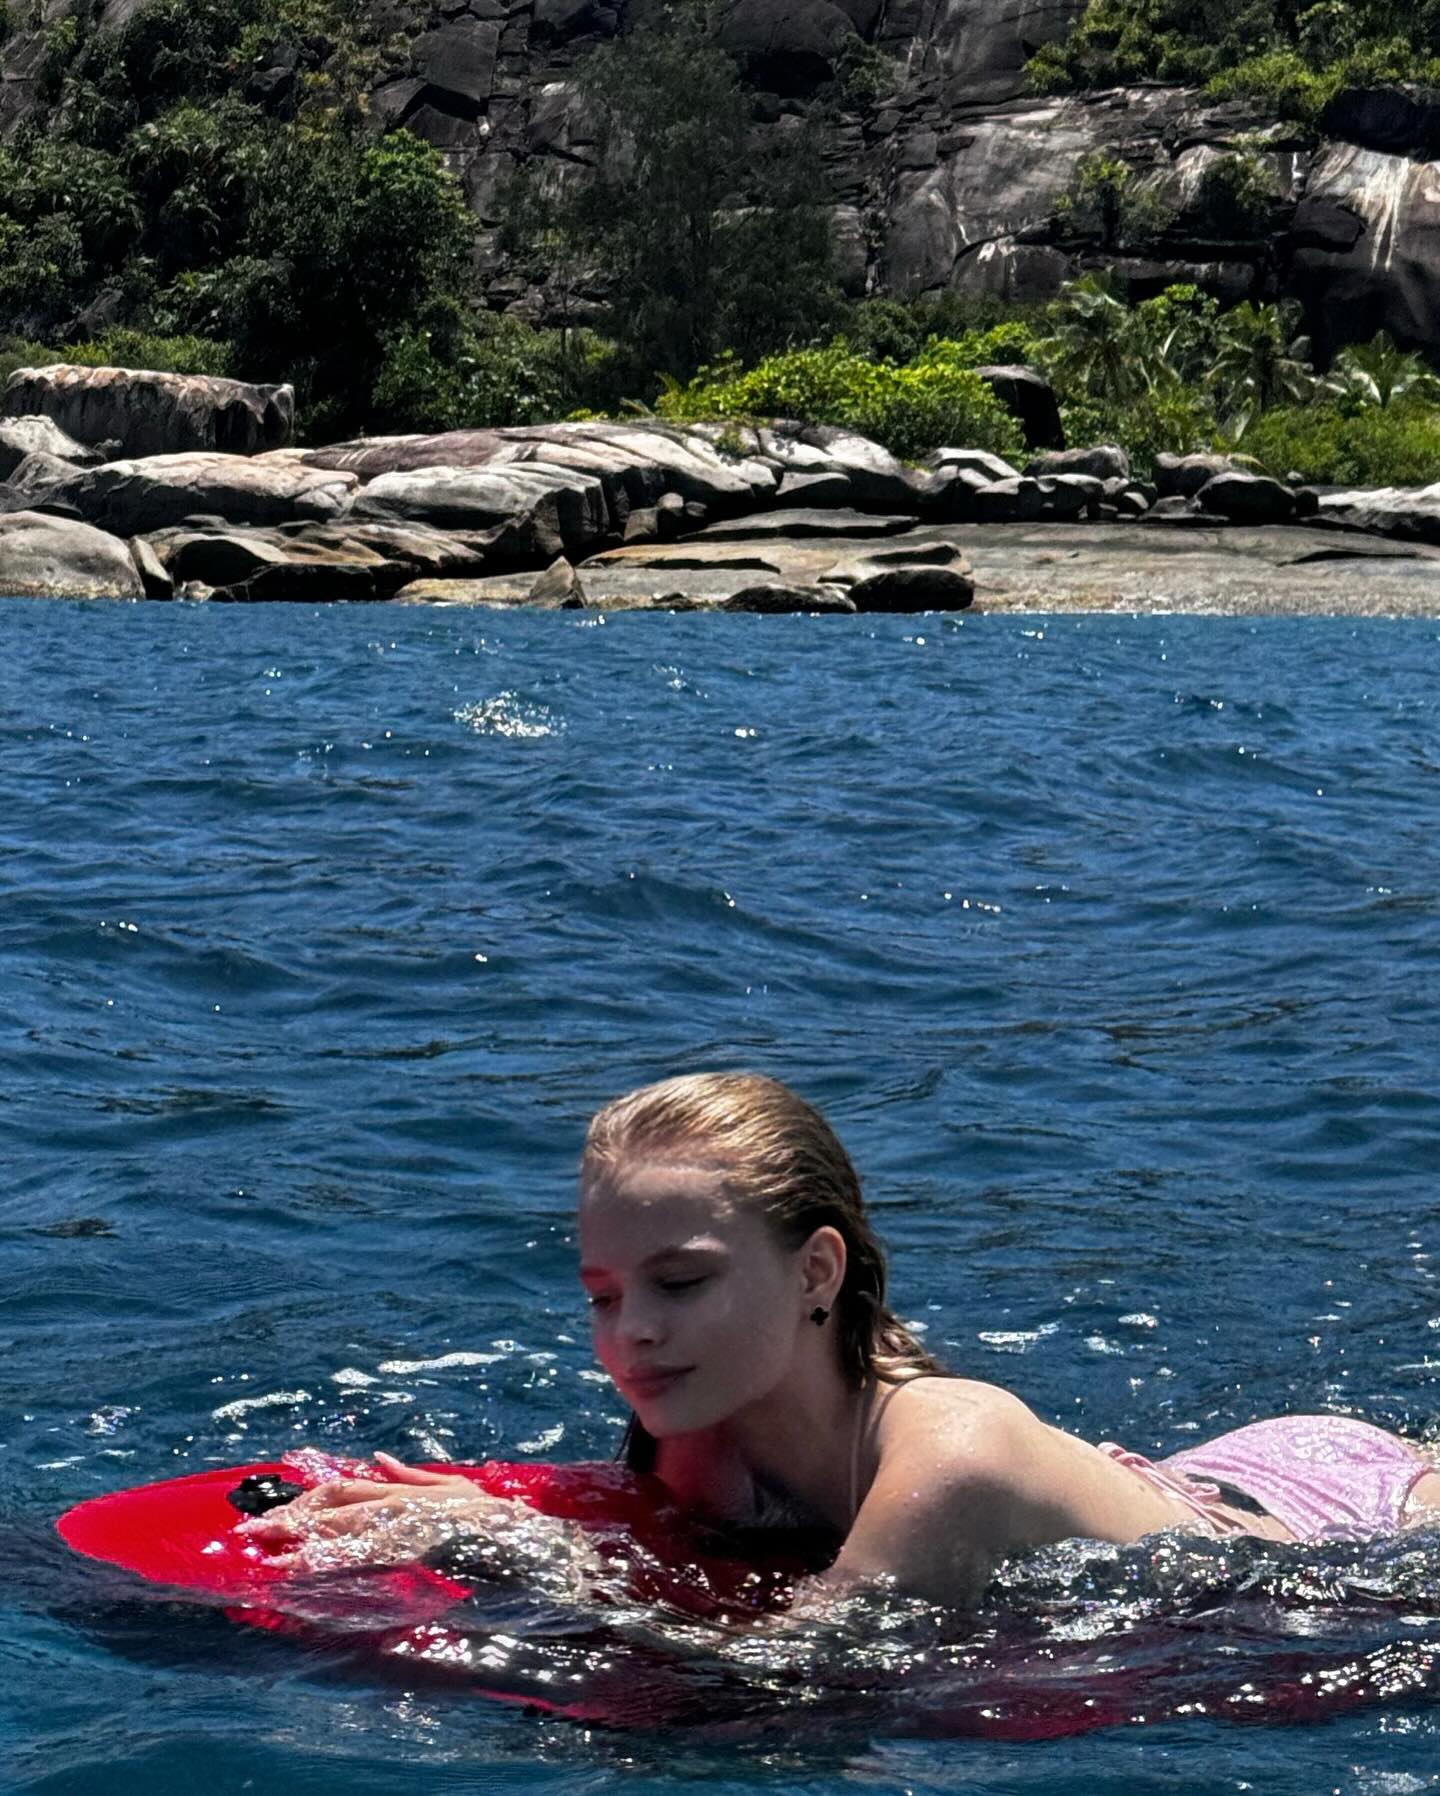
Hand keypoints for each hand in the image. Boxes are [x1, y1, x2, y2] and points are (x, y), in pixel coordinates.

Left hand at [237, 1452, 506, 1570]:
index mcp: (399, 1492)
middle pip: (331, 1512)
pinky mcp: (410, 1554)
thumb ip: (410, 1476)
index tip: (273, 1516)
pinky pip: (363, 1563)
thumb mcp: (450, 1485)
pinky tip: (312, 1577)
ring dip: (301, 1549)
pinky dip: (331, 1569)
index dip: (304, 1504)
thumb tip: (378, 1458)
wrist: (518, 1535)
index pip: (341, 1493)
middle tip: (247, 1534)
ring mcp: (401, 1532)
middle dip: (288, 1522)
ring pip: (340, 1537)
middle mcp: (394, 1507)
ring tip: (267, 1560)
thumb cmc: (486, 1512)